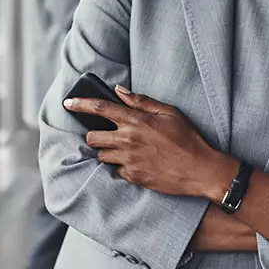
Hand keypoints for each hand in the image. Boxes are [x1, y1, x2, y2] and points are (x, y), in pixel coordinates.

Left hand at [64, 86, 233, 197]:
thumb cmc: (188, 138)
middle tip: (106, 135)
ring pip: (101, 156)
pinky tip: (137, 163)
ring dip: (107, 151)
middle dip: (94, 135)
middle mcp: (128, 140)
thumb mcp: (169, 112)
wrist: (201, 170)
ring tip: (124, 149)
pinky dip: (121, 166)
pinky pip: (116, 171)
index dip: (81, 104)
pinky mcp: (133, 177)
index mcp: (136, 121)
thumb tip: (120, 91)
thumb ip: (142, 101)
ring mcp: (129, 161)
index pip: (100, 109)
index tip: (68, 103)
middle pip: (92, 137)